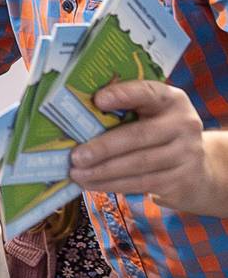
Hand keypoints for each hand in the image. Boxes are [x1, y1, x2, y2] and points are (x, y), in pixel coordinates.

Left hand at [70, 80, 224, 216]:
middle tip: (76, 156)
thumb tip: (76, 114)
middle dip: (103, 148)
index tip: (97, 100)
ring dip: (103, 171)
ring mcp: (186, 155)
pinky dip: (112, 185)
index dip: (123, 95)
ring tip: (76, 174)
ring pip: (138, 165)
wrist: (200, 170)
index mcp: (171, 100)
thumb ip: (125, 110)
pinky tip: (91, 184)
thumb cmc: (159, 134)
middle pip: (139, 136)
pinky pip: (141, 183)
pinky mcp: (181, 181)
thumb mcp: (151, 114)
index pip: (148, 92)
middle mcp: (184, 125)